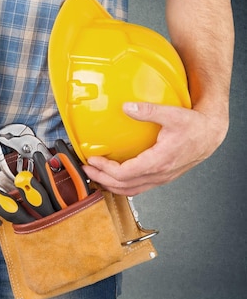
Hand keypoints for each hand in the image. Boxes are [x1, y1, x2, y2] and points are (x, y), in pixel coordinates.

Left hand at [82, 101, 227, 195]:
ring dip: (110, 185)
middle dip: (101, 179)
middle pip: (123, 186)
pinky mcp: (161, 177)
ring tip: (96, 175)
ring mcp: (160, 178)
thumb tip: (127, 107)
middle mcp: (159, 174)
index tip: (93, 160)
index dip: (105, 169)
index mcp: (159, 161)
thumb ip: (148, 111)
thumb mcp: (172, 114)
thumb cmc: (195, 126)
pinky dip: (122, 185)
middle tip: (86, 170)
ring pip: (130, 190)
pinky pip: (137, 188)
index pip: (124, 173)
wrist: (210, 135)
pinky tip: (114, 176)